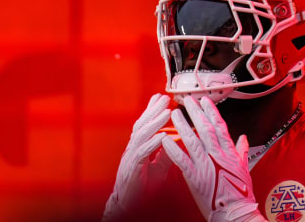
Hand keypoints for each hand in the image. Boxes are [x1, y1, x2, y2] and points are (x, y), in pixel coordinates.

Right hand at [102, 93, 171, 220]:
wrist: (128, 206)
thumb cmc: (142, 188)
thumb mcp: (158, 168)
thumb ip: (165, 154)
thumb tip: (176, 140)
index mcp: (138, 148)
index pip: (145, 125)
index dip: (152, 111)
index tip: (161, 97)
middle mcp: (132, 149)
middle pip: (142, 125)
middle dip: (153, 110)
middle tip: (164, 97)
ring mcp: (130, 158)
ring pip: (141, 135)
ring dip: (155, 122)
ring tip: (167, 111)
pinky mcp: (132, 169)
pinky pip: (142, 153)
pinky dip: (153, 143)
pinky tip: (162, 136)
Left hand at [161, 96, 266, 221]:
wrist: (234, 213)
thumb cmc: (240, 193)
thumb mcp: (244, 168)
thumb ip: (241, 151)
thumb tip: (243, 138)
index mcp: (229, 152)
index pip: (219, 126)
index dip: (211, 112)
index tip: (204, 100)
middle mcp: (217, 155)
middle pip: (205, 128)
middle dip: (196, 112)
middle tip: (187, 98)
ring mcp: (206, 165)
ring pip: (192, 140)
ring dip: (182, 125)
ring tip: (174, 113)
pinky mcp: (195, 177)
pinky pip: (182, 160)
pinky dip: (173, 149)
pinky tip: (165, 139)